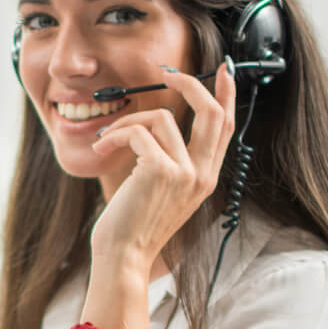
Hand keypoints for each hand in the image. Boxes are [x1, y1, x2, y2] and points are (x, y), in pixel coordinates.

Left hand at [88, 59, 236, 277]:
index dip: (226, 94)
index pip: (226, 127)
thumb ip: (171, 163)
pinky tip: (101, 148)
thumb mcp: (161, 193)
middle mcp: (202, 175)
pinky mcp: (160, 170)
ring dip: (126, 121)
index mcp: (205, 179)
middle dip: (190, 84)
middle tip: (166, 72)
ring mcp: (184, 173)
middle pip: (211, 111)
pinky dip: (115, 134)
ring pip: (161, 118)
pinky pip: (137, 132)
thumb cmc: (132, 229)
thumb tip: (161, 126)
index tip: (223, 70)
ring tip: (106, 139)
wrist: (122, 258)